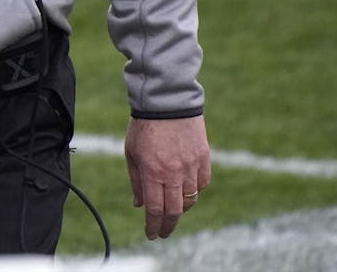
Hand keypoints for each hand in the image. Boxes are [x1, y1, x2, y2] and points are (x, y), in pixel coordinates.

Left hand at [124, 114, 210, 239]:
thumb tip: (139, 205)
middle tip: (163, 232)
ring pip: (190, 199)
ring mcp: (191, 166)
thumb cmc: (144, 127)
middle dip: (168, 226)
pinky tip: (186, 189)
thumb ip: (136, 181)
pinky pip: (202, 183)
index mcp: (153, 172)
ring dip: (181, 209)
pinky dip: (194, 190)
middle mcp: (174, 173)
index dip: (154, 226)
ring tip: (172, 211)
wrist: (167, 101)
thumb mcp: (132, 153)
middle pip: (175, 211)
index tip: (152, 235)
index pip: (155, 209)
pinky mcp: (204, 158)